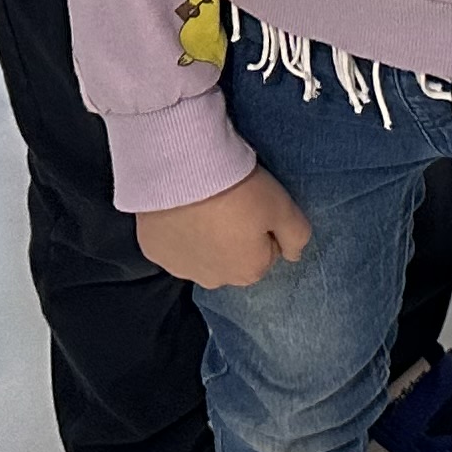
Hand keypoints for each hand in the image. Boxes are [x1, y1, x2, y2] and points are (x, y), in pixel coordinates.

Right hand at [136, 168, 309, 290]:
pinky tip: (178, 207)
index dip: (262, 224)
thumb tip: (294, 255)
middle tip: (227, 201)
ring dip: (203, 236)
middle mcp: (215, 281)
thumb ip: (297, 236)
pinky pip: (171, 243)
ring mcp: (181, 269)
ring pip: (200, 254)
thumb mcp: (283, 207)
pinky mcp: (154, 252)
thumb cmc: (239, 189)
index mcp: (249, 272)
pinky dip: (175, 230)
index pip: (266, 250)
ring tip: (201, 202)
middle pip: (232, 257)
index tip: (253, 203)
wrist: (183, 170)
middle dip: (232, 236)